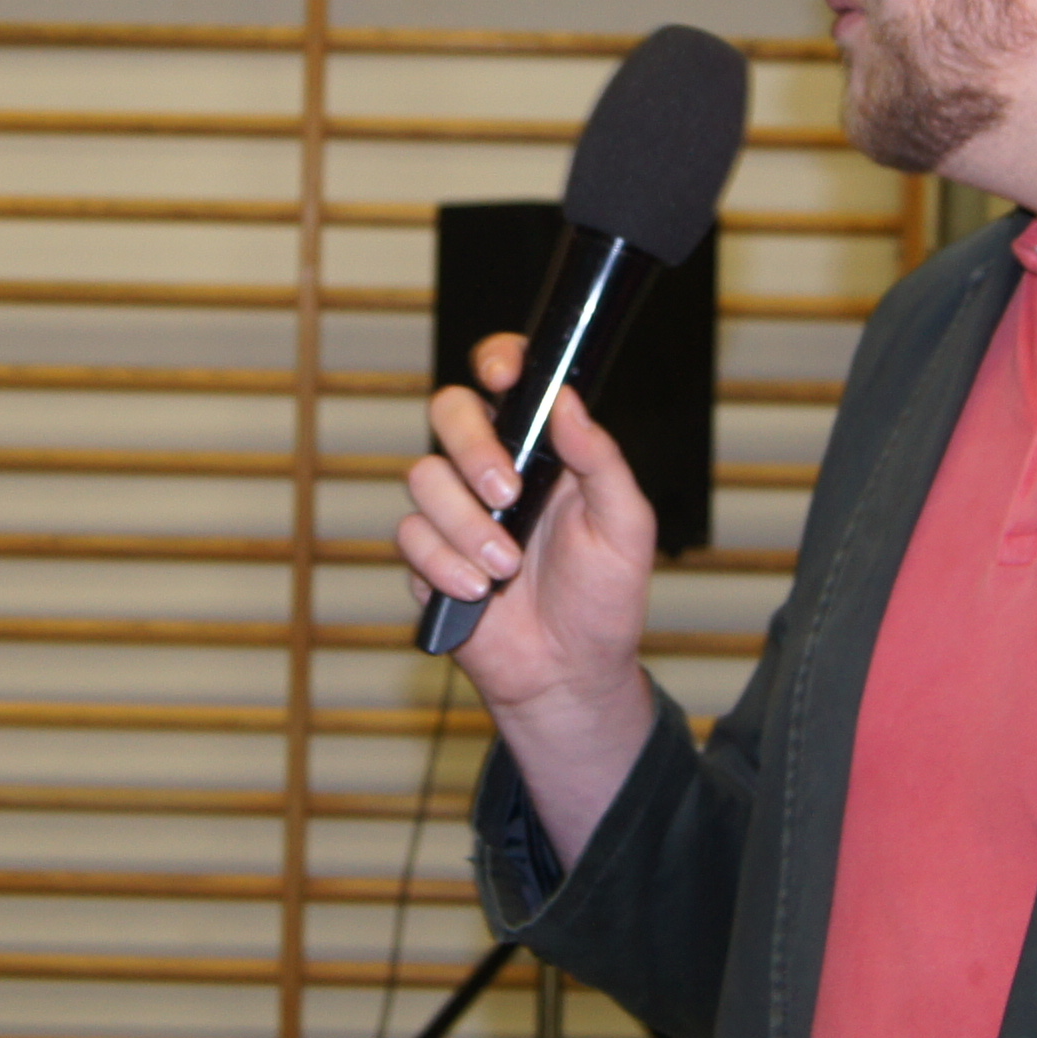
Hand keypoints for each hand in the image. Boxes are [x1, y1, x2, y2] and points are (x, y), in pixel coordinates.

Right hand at [394, 332, 663, 858]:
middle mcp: (491, 469)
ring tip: (506, 567)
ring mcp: (454, 511)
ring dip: (466, 525)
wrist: (568, 674)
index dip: (496, 362)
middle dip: (471, 446)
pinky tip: (480, 591)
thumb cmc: (603, 599)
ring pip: (423, 477)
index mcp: (542, 450)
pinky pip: (410, 536)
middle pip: (449, 412)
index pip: (507, 382)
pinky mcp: (426, 556)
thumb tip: (567, 401)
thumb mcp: (626, 527)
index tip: (502, 376)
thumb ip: (601, 460)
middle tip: (507, 492)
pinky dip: (445, 565)